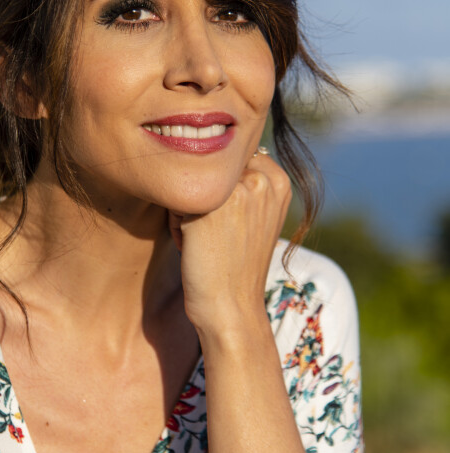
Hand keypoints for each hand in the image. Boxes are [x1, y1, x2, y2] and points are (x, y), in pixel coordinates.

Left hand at [169, 154, 291, 336]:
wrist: (231, 308)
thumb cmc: (234, 265)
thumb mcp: (253, 215)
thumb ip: (243, 182)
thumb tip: (207, 144)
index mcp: (278, 178)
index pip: (227, 163)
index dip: (221, 194)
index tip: (231, 226)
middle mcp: (263, 178)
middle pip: (207, 170)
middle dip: (203, 199)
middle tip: (217, 236)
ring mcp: (239, 190)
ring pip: (189, 182)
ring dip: (187, 210)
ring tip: (205, 240)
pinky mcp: (211, 206)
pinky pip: (173, 199)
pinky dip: (175, 223)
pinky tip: (193, 247)